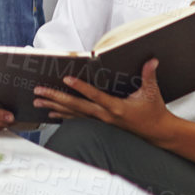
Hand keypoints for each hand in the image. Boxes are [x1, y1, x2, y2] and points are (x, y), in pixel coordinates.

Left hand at [33, 58, 172, 139]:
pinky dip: (63, 116)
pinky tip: (50, 112)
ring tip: (37, 101)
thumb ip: (149, 75)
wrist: (157, 133)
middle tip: (39, 91)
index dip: (81, 88)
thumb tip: (152, 60)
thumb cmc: (153, 111)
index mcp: (117, 107)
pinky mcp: (99, 125)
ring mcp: (100, 122)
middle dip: (56, 98)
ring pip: (73, 114)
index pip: (95, 96)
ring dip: (54, 107)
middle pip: (76, 106)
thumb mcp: (152, 92)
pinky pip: (77, 119)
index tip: (66, 79)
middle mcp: (105, 116)